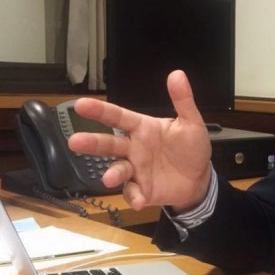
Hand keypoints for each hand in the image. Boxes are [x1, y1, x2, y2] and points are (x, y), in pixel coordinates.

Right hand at [68, 70, 211, 210]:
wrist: (200, 179)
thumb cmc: (191, 148)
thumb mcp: (191, 123)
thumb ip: (182, 100)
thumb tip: (178, 75)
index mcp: (143, 128)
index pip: (118, 117)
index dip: (100, 110)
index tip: (81, 104)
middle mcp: (134, 148)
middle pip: (109, 144)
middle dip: (91, 143)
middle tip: (74, 141)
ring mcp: (136, 170)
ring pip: (117, 169)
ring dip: (112, 173)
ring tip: (109, 178)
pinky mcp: (142, 189)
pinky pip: (132, 193)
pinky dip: (134, 196)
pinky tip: (139, 200)